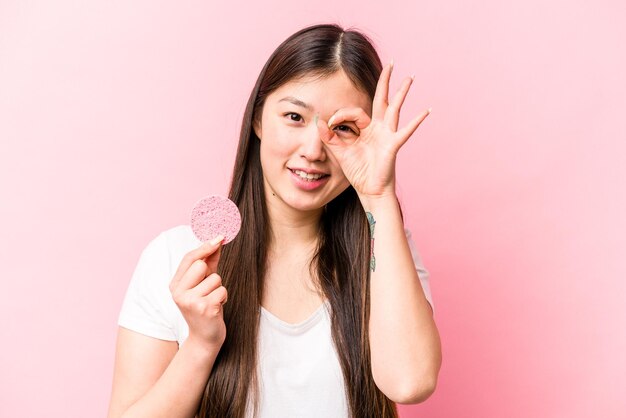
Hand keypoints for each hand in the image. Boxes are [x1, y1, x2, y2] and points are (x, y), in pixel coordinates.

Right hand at [169, 235, 227, 350]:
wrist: (205, 338)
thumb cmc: (205, 308)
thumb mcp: (203, 285)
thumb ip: (208, 263)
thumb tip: (217, 241)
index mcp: (175, 285)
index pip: (189, 258)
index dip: (204, 247)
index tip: (219, 237)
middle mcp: (178, 292)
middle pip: (201, 265)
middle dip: (211, 275)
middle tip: (208, 290)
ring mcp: (190, 301)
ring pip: (215, 279)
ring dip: (219, 289)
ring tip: (212, 302)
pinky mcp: (204, 308)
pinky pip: (222, 291)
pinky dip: (223, 298)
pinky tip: (216, 309)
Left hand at [316, 61, 430, 199]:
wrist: (369, 190)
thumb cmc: (357, 171)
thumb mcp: (339, 152)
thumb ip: (328, 137)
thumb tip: (319, 120)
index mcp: (364, 128)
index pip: (353, 112)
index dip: (339, 116)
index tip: (328, 125)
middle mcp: (377, 128)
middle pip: (381, 99)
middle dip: (384, 81)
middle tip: (390, 63)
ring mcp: (387, 135)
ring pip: (394, 109)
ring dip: (401, 93)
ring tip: (409, 77)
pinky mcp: (393, 145)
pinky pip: (405, 131)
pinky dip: (416, 121)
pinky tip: (426, 111)